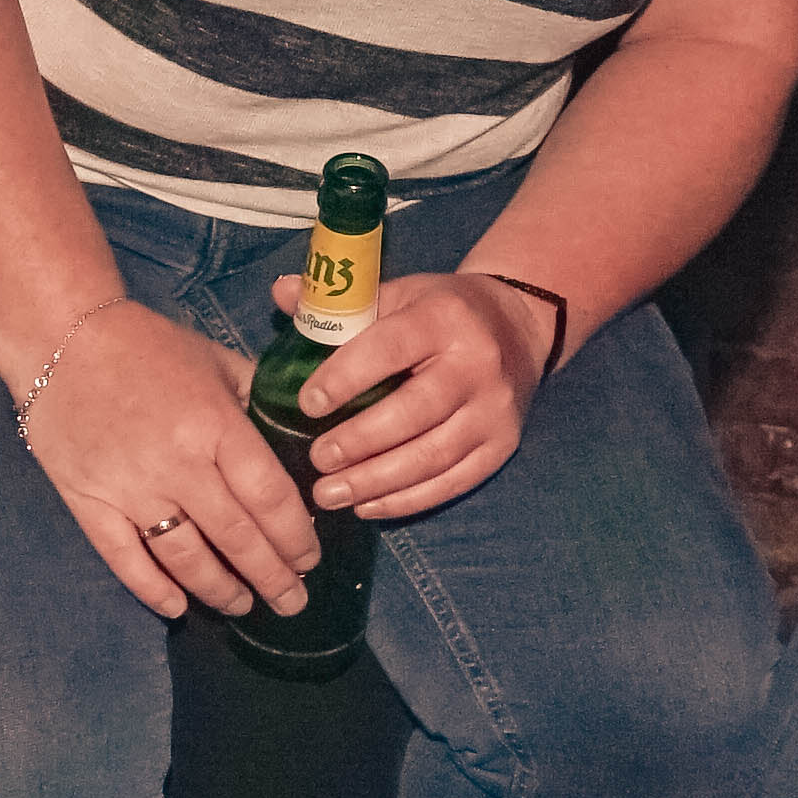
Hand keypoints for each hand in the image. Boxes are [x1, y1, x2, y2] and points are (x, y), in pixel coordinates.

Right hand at [20, 300, 321, 621]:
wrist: (61, 336)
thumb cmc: (147, 346)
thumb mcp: (216, 360)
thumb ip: (258, 399)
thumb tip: (299, 435)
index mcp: (216, 426)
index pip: (269, 498)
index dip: (295, 537)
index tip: (309, 559)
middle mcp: (178, 465)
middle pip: (237, 538)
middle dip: (272, 577)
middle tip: (292, 602)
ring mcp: (129, 489)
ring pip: (186, 559)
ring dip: (221, 590)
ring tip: (244, 605)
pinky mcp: (88, 502)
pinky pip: (124, 559)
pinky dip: (153, 589)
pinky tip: (177, 607)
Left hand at [289, 270, 558, 523]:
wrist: (518, 327)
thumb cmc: (441, 311)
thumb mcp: (398, 292)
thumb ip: (340, 301)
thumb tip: (279, 292)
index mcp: (445, 318)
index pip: (390, 348)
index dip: (346, 378)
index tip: (307, 405)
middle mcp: (477, 364)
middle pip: (414, 412)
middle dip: (359, 442)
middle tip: (317, 460)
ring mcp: (495, 410)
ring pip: (433, 456)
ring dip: (376, 481)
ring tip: (330, 493)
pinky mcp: (502, 446)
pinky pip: (453, 482)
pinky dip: (407, 500)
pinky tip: (368, 505)